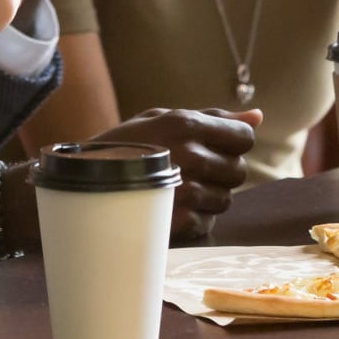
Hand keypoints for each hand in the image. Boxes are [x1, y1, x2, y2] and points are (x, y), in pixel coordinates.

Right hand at [96, 108, 258, 239]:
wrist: (80, 183)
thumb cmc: (125, 146)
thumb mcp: (163, 119)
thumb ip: (214, 117)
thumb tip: (257, 116)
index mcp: (187, 124)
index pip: (243, 137)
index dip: (233, 143)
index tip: (216, 148)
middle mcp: (190, 156)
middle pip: (238, 170)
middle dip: (220, 171)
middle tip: (190, 170)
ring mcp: (184, 191)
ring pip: (225, 200)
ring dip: (208, 197)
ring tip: (177, 189)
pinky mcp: (177, 222)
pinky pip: (207, 222)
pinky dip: (194, 218)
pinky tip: (171, 208)